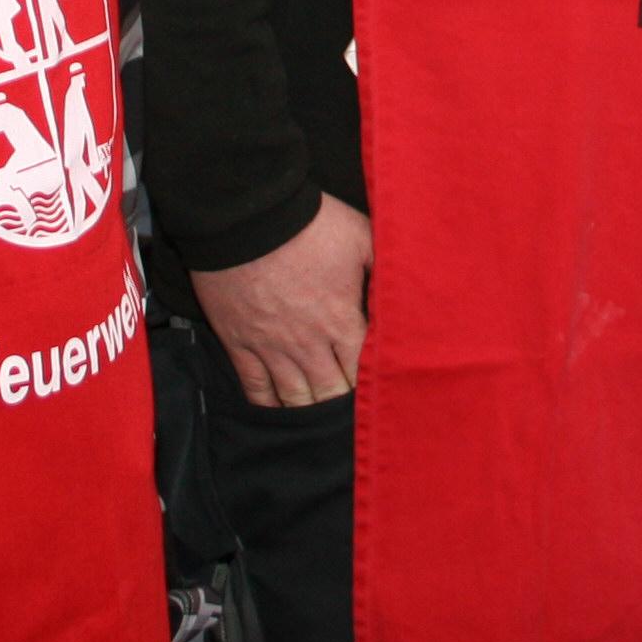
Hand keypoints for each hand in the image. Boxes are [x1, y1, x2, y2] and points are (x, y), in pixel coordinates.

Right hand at [190, 192, 372, 406]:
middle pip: (330, 392)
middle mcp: (309, 343)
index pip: (363, 371)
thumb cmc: (308, 224)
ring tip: (320, 423)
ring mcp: (271, 347)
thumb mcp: (361, 236)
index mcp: (342, 320)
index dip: (372, 387)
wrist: (246, 217)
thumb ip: (383, 266)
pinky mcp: (239, 343)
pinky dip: (269, 404)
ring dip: (309, 410)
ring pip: (295, 397)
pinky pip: (255, 387)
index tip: (380, 396)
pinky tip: (278, 410)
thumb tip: (401, 288)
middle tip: (352, 419)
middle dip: (342, 405)